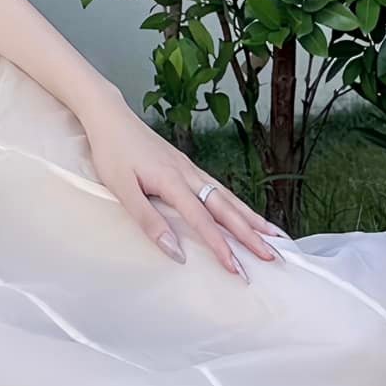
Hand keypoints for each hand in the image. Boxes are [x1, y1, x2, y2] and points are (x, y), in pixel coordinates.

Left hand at [79, 99, 287, 280]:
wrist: (109, 116)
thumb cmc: (112, 152)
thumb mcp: (122, 189)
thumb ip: (148, 221)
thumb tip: (175, 252)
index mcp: (172, 181)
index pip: (203, 221)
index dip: (222, 247)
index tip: (238, 269)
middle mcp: (188, 173)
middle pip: (226, 208)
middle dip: (252, 235)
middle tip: (275, 258)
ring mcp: (190, 168)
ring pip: (228, 197)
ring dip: (252, 219)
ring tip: (275, 238)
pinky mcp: (187, 165)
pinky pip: (219, 188)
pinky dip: (237, 204)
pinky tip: (245, 214)